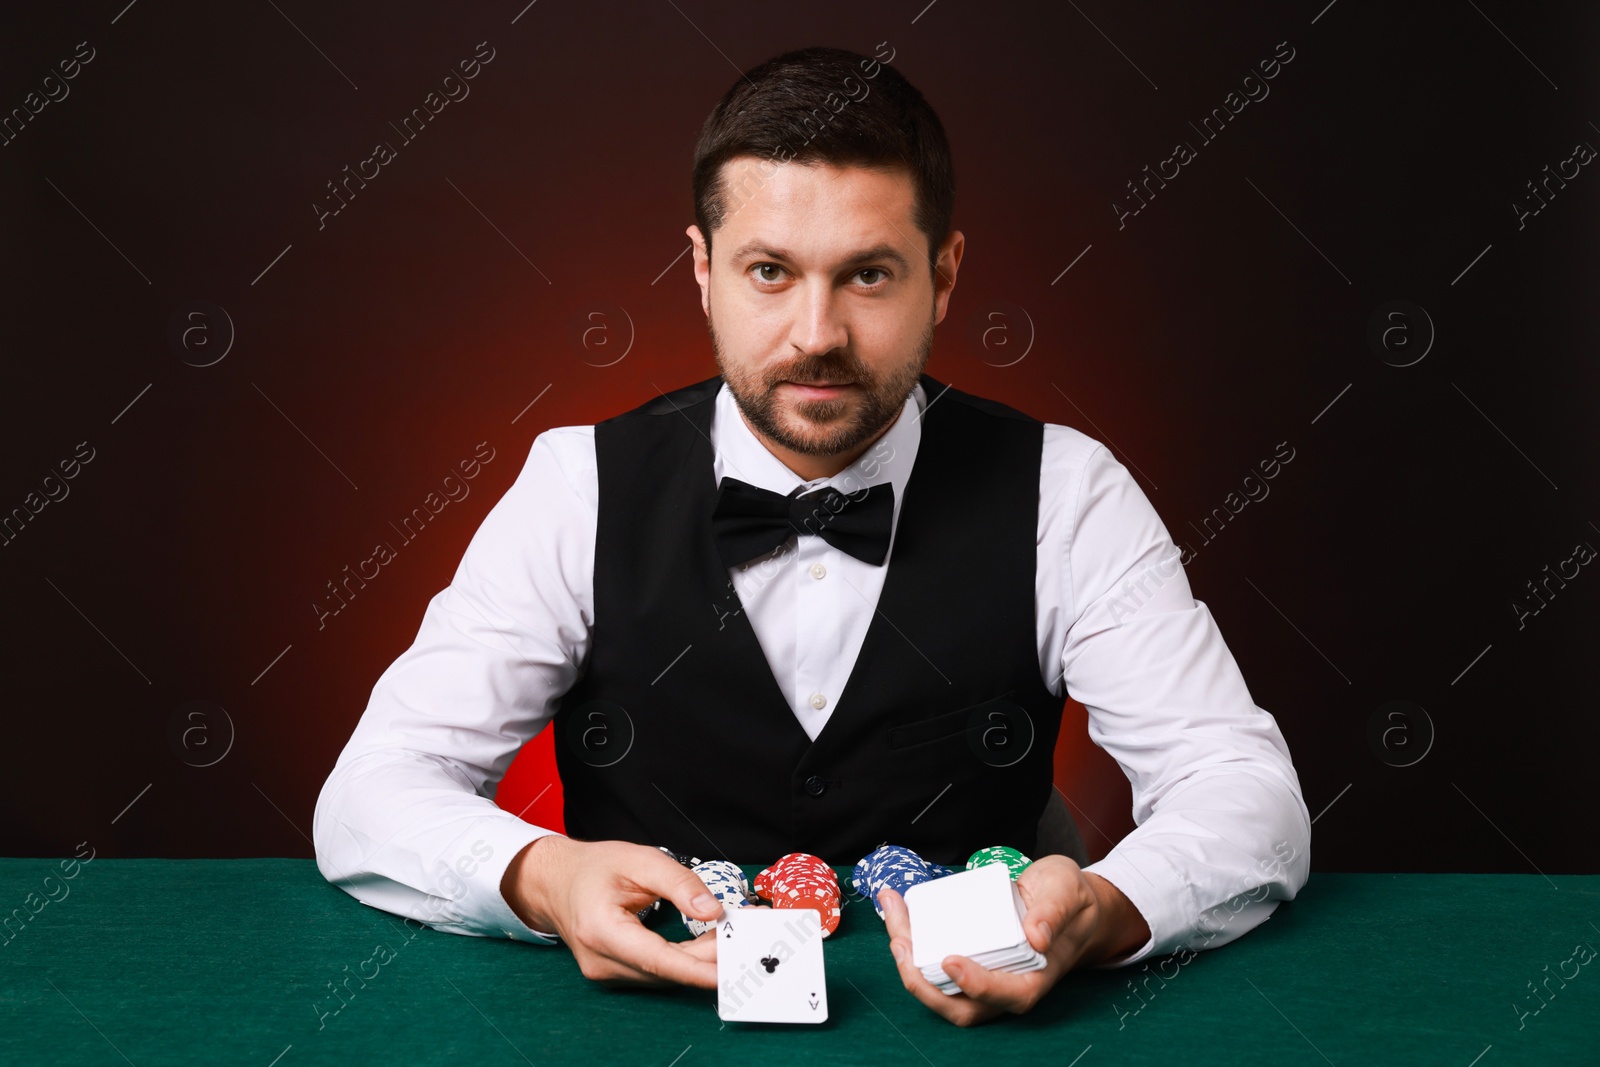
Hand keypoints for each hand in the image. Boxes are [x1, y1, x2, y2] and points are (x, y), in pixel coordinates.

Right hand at [500, 835, 723, 987]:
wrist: (556, 882)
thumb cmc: (595, 867)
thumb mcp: (640, 860)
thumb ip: (679, 884)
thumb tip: (713, 911)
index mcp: (601, 930)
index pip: (656, 959)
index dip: (695, 969)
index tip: (728, 972)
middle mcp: (601, 960)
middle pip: (666, 969)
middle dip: (709, 957)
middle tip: (746, 935)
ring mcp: (605, 972)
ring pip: (664, 974)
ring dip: (700, 959)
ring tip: (732, 934)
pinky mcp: (614, 973)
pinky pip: (656, 972)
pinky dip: (684, 960)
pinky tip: (708, 944)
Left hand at [880, 855, 1148, 1025]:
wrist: (1070, 902)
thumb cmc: (1071, 900)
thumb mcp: (1068, 892)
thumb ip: (1054, 911)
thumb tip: (1038, 937)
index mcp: (1037, 976)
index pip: (1008, 996)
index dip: (977, 985)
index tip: (952, 960)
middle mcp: (1007, 984)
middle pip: (963, 1005)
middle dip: (924, 983)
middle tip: (901, 942)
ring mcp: (986, 975)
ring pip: (943, 989)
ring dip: (910, 962)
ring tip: (894, 920)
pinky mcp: (970, 958)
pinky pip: (937, 964)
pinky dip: (914, 943)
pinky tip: (899, 911)